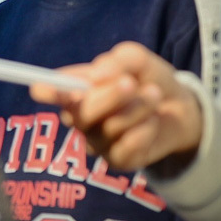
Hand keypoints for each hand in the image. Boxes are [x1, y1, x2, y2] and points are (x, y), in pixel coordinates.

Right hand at [30, 41, 203, 171]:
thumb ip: (119, 60)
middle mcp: (79, 116)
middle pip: (79, 114)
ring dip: (137, 108)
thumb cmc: (147, 79)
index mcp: (75, 88)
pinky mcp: (117, 161)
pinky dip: (146, 129)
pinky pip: (127, 147)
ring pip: (108, 128)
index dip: (45, 91)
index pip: (48, 91)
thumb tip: (98, 74)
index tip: (42, 89)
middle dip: (108, 97)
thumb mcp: (138, 59)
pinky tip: (152, 121)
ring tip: (154, 94)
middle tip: (130, 83)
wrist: (179, 108)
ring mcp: (97, 141)